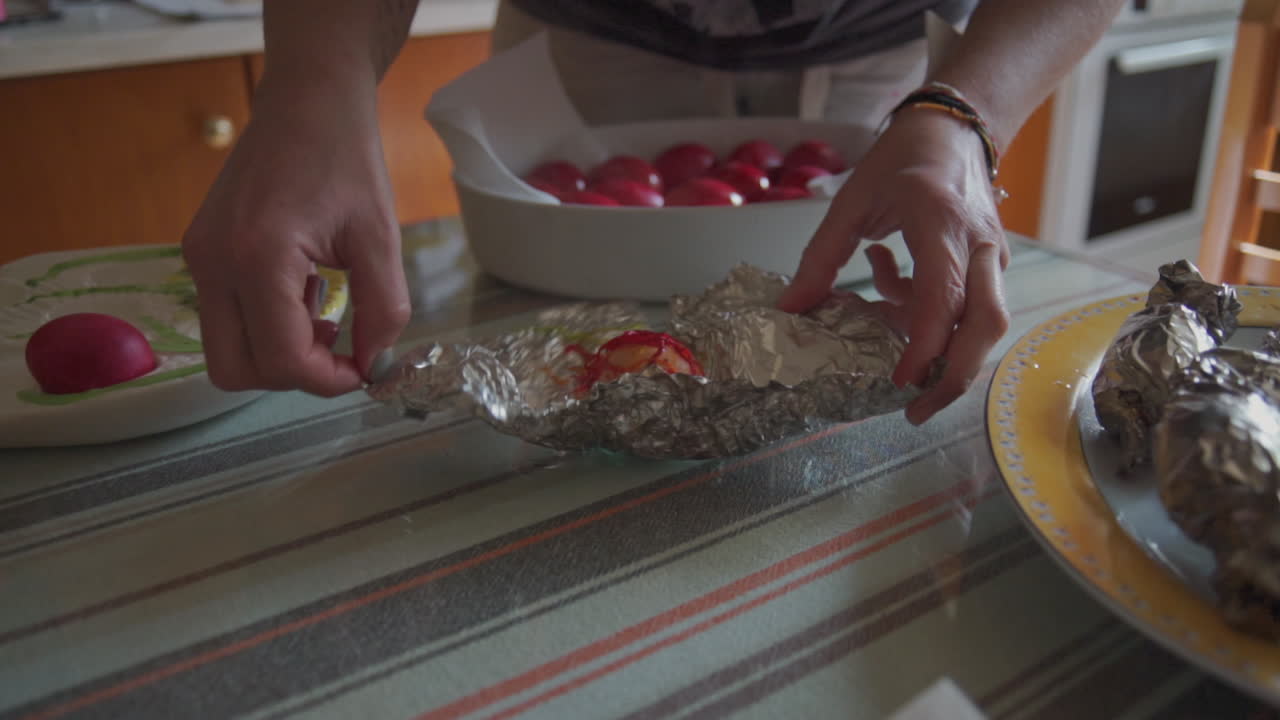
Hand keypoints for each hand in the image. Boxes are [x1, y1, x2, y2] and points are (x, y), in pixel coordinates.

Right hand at [181, 74, 410, 396]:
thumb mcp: (380, 238)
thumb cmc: (345, 159)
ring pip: (226, 350)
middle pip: (236, 370)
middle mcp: (213, 262)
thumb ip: (383, 310)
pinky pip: (225, 317)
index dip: (326, 380)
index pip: (279, 360)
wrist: (306, 102)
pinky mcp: (200, 252)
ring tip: (324, 310)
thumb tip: (373, 366)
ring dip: (278, 351)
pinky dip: (264, 324)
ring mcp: (199, 258)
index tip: (361, 369)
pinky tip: (304, 291)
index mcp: (257, 257)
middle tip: (339, 348)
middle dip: (293, 374)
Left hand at [778, 109, 1011, 424]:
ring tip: (892, 361)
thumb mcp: (851, 201)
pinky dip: (928, 318)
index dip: (924, 346)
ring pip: (983, 324)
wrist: (954, 128)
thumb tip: (790, 311)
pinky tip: (889, 294)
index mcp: (941, 223)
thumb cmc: (902, 158)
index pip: (944, 298)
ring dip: (937, 348)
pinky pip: (968, 309)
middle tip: (913, 410)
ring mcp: (992, 258)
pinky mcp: (990, 267)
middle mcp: (978, 245)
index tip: (899, 381)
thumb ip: (821, 258)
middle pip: (985, 325)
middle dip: (953, 376)